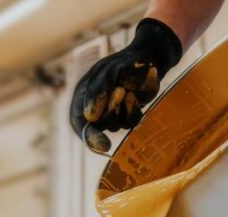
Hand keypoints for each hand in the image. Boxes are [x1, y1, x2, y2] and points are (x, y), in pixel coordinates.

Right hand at [70, 18, 182, 153]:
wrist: (147, 59)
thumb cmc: (124, 63)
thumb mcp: (107, 73)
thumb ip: (97, 93)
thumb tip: (90, 117)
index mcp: (83, 96)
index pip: (80, 122)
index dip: (90, 136)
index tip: (103, 146)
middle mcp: (96, 108)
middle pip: (99, 126)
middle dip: (111, 110)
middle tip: (120, 91)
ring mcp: (113, 112)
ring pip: (117, 125)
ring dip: (123, 108)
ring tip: (126, 89)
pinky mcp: (128, 114)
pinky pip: (131, 121)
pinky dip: (134, 108)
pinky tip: (134, 94)